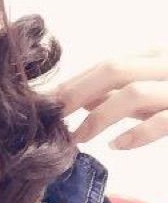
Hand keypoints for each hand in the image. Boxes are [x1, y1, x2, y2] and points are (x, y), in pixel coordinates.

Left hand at [50, 48, 167, 149]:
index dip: (73, 82)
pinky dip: (136, 134)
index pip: (105, 65)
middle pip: (113, 70)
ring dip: (98, 117)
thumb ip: (121, 94)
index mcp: (155, 57)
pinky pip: (162, 121)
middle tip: (52, 117)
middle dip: (76, 93)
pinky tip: (116, 145)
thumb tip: (83, 100)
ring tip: (78, 138)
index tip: (47, 101)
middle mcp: (167, 65)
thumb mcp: (152, 92)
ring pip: (134, 93)